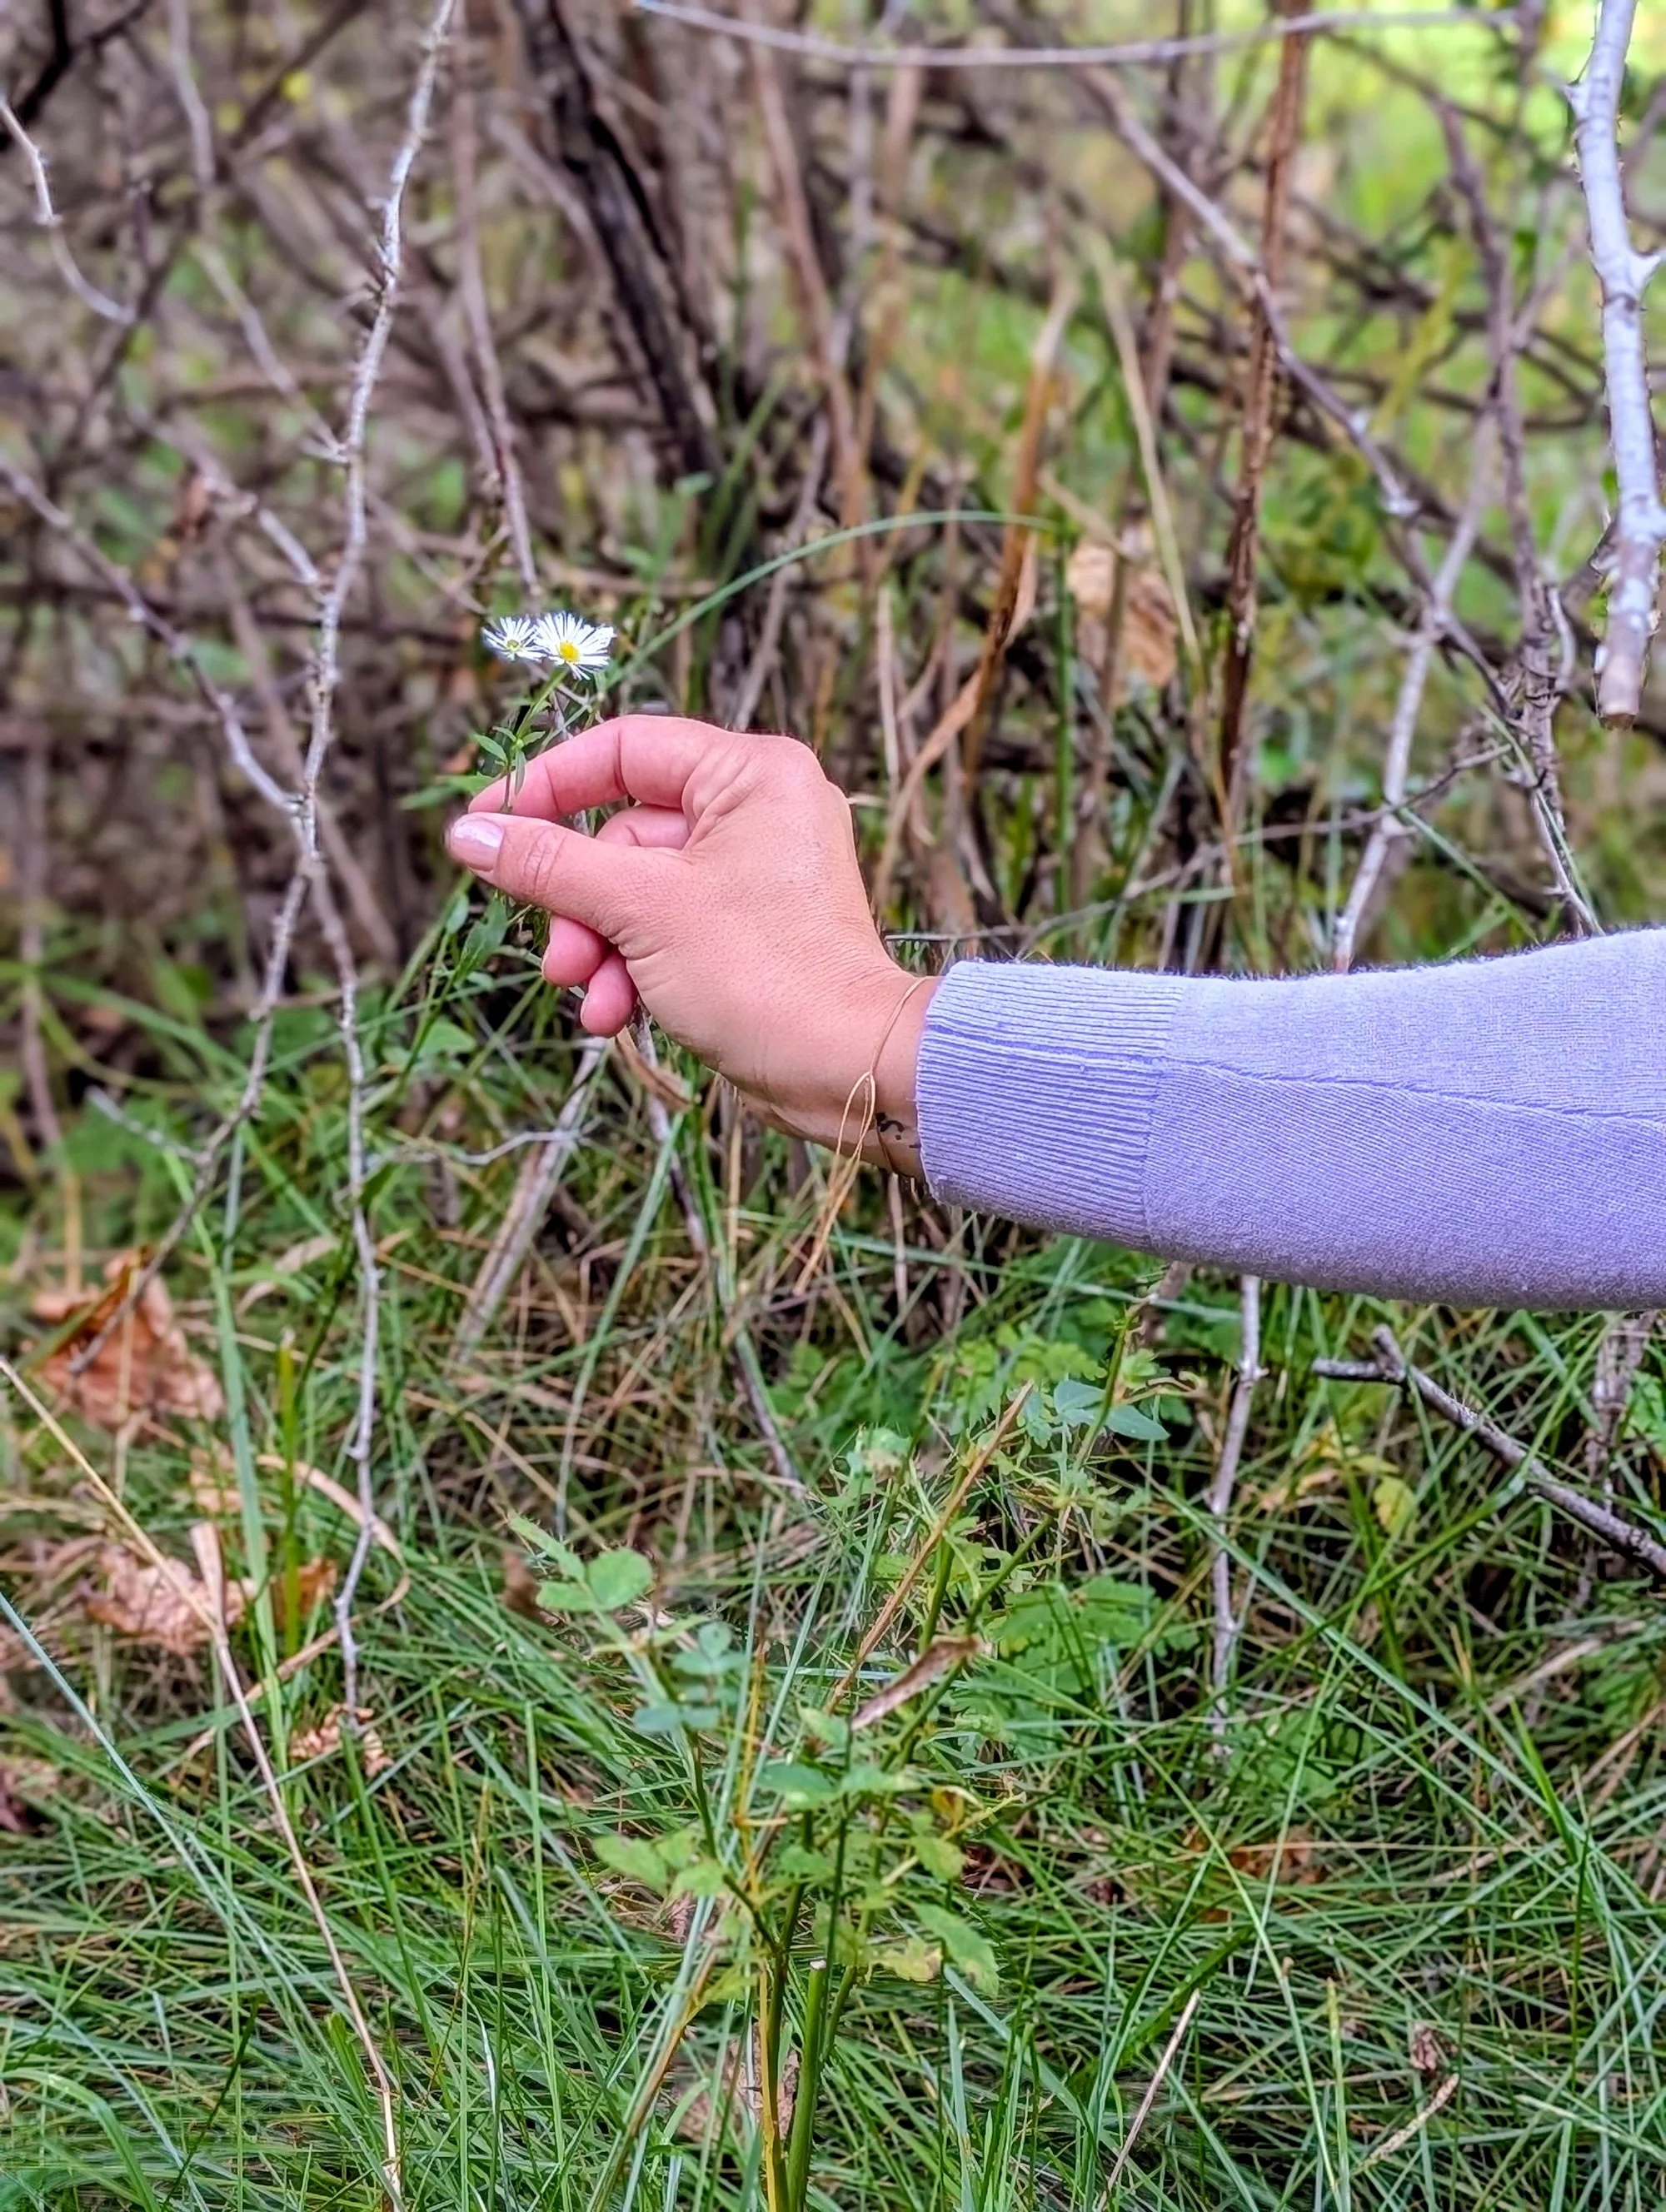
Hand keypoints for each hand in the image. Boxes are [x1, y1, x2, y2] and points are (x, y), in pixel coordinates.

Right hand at [446, 717, 933, 1169]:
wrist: (847, 1070)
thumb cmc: (764, 975)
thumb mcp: (639, 910)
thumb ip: (548, 863)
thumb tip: (469, 832)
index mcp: (751, 774)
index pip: (625, 748)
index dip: (548, 785)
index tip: (488, 825)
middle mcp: (760, 811)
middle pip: (623, 834)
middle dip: (580, 904)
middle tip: (560, 957)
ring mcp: (757, 875)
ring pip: (638, 893)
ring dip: (600, 948)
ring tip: (591, 998)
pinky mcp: (750, 932)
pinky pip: (667, 932)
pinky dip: (635, 970)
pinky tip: (617, 1015)